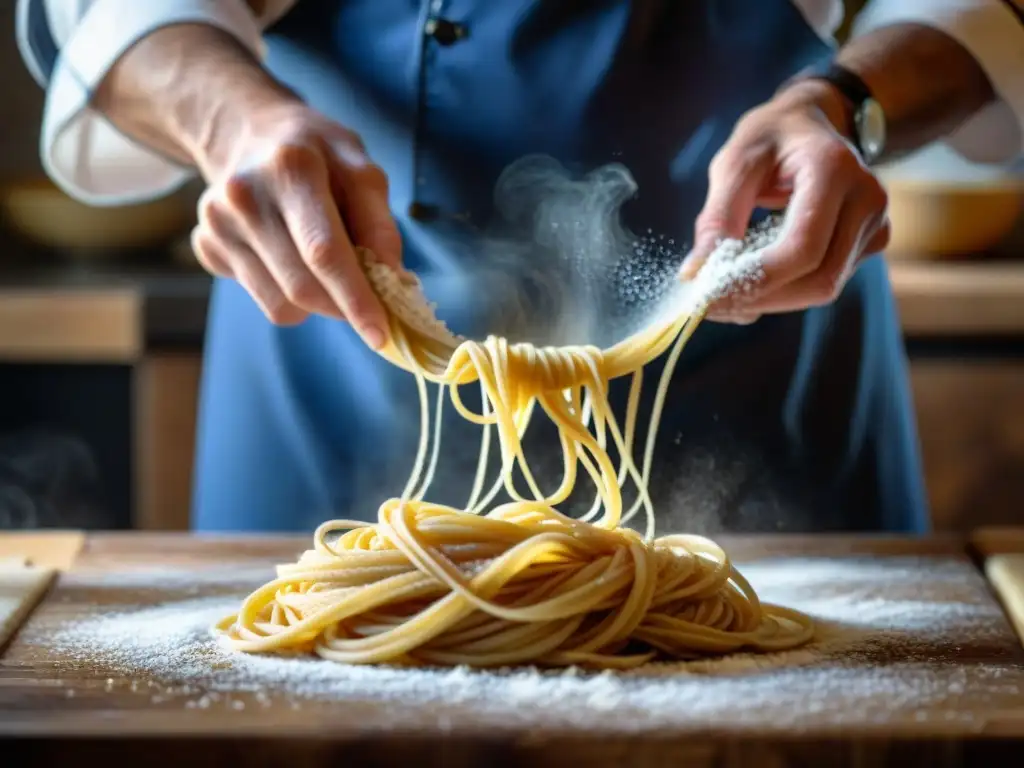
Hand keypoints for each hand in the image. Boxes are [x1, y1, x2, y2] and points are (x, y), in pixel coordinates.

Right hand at [191, 100, 400, 347]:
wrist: (248, 132)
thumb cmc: (316, 153)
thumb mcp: (359, 166)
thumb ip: (379, 223)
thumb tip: (392, 280)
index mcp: (290, 168)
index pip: (324, 252)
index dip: (355, 299)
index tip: (380, 334)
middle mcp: (244, 197)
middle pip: (302, 287)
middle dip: (342, 307)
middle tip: (368, 302)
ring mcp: (217, 224)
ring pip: (280, 304)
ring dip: (317, 303)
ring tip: (323, 265)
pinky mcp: (205, 246)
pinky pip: (261, 299)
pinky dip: (288, 294)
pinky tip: (288, 255)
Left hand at [680, 81, 889, 323]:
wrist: (809, 123)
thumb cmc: (769, 139)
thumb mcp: (735, 163)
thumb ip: (717, 217)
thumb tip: (696, 273)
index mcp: (834, 169)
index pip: (802, 248)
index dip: (757, 282)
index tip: (710, 295)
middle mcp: (866, 198)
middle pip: (819, 279)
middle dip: (762, 299)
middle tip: (712, 304)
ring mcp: (875, 222)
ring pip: (824, 288)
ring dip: (771, 301)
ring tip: (726, 294)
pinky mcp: (869, 241)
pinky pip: (826, 281)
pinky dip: (785, 291)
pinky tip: (753, 282)